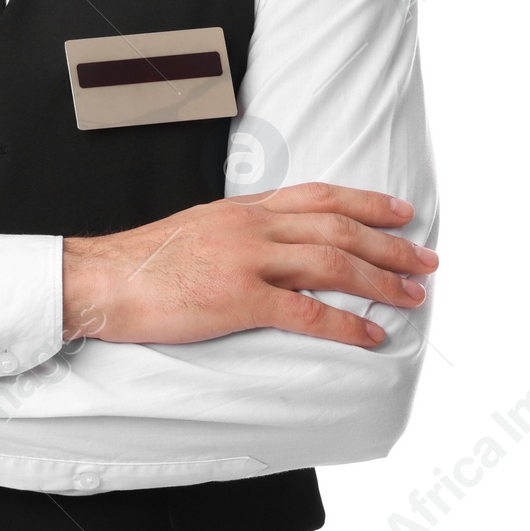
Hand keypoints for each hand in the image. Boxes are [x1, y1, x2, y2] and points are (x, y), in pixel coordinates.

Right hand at [61, 182, 436, 349]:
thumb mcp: (198, 230)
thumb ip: (238, 234)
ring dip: (379, 279)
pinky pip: (305, 310)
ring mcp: (246, 260)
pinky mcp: (237, 299)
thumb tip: (272, 247)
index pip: (318, 195)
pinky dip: (345, 323)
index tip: (401, 212)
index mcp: (243, 209)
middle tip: (426, 260)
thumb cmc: (144, 263)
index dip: (366, 202)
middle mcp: (251, 226)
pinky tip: (370, 335)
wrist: (103, 279)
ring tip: (412, 296)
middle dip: (389, 244)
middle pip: (337, 227)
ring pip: (331, 263)